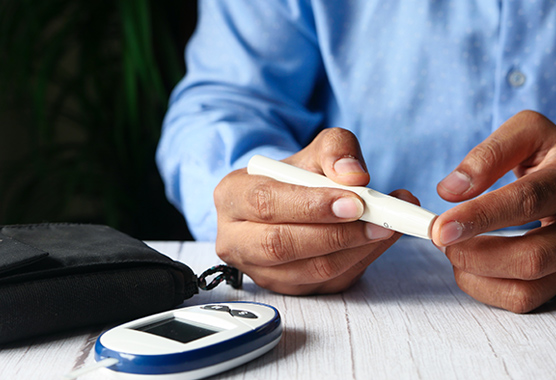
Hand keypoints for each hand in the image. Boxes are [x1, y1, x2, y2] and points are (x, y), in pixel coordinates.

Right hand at [214, 128, 416, 294]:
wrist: (290, 201)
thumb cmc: (296, 176)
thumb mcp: (315, 150)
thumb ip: (335, 150)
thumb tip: (354, 176)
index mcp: (232, 196)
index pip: (266, 203)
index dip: (311, 205)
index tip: (355, 202)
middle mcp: (236, 239)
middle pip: (280, 245)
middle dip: (336, 234)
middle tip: (379, 220)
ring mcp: (259, 270)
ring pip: (308, 270)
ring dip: (356, 250)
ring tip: (389, 226)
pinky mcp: (287, 288)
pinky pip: (327, 282)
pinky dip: (361, 261)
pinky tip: (380, 240)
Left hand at [432, 110, 555, 312]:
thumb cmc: (547, 154)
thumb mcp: (525, 134)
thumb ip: (489, 155)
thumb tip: (451, 190)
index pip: (526, 201)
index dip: (479, 217)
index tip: (441, 228)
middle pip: (531, 257)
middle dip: (473, 254)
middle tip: (441, 237)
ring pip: (526, 287)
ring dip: (474, 272)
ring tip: (453, 248)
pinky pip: (523, 299)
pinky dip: (484, 287)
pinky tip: (469, 264)